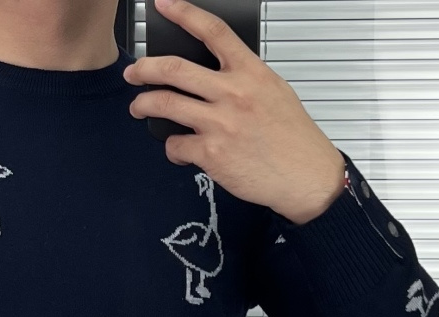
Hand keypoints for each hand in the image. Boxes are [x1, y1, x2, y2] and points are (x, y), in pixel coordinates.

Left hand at [123, 0, 345, 224]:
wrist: (304, 176)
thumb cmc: (292, 138)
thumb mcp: (273, 92)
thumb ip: (243, 80)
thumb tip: (215, 77)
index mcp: (251, 72)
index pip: (213, 31)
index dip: (184, 14)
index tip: (164, 5)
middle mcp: (233, 94)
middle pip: (175, 69)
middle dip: (144, 69)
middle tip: (134, 72)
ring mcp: (220, 124)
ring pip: (165, 104)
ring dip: (143, 105)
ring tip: (138, 108)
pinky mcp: (211, 154)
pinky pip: (175, 146)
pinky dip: (171, 149)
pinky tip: (178, 150)